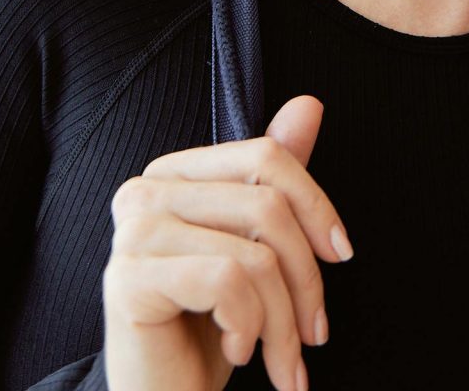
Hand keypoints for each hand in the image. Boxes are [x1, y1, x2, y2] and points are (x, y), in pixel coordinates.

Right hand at [101, 96, 352, 390]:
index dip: (316, 206)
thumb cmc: (209, 332)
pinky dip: (249, 328)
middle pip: (267, 205)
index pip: (265, 157)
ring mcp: (131, 232)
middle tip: (313, 336)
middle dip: (306, 282)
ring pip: (255, 254)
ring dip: (283, 323)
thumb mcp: (254, 252)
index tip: (341, 256)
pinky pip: (228, 282)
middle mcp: (144, 192)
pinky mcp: (128, 278)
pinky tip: (235, 352)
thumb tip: (309, 104)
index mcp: (174, 175)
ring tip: (282, 363)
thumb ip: (274, 181)